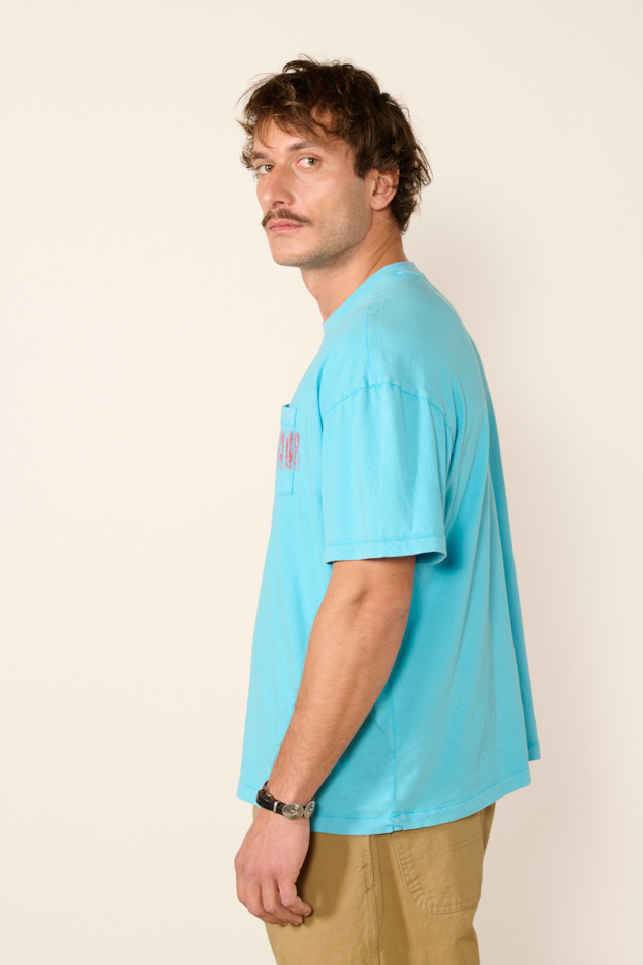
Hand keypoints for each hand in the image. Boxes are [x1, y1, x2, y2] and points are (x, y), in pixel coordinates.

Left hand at [234, 808, 311, 924]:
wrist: (284, 807)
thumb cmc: (274, 820)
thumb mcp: (253, 843)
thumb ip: (254, 861)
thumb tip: (262, 875)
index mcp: (242, 865)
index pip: (245, 899)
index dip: (259, 909)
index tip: (272, 911)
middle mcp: (251, 872)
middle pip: (257, 908)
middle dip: (273, 919)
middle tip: (286, 919)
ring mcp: (266, 873)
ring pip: (274, 908)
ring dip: (287, 917)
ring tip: (298, 916)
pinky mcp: (284, 871)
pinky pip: (290, 901)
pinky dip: (298, 909)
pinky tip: (305, 908)